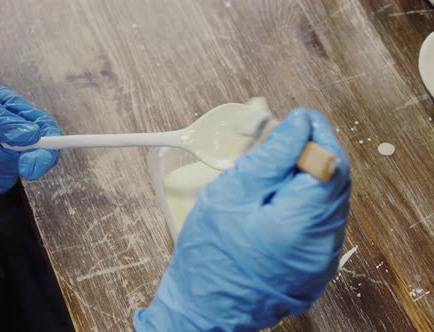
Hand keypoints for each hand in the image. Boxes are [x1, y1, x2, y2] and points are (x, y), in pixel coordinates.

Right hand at [134, 109, 350, 330]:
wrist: (204, 307)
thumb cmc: (209, 256)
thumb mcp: (231, 195)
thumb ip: (269, 158)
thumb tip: (295, 126)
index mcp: (303, 225)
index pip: (330, 163)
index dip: (315, 133)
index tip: (296, 118)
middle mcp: (323, 245)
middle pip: (335, 181)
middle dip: (312, 151)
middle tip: (283, 137)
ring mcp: (322, 259)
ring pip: (328, 200)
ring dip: (308, 175)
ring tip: (276, 166)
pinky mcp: (315, 265)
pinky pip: (319, 221)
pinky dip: (303, 200)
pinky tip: (278, 195)